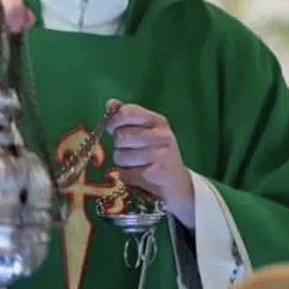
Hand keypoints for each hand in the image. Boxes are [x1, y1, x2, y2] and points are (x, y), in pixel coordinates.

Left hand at [105, 100, 195, 227]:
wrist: (178, 185)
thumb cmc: (157, 155)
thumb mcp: (145, 132)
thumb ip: (127, 117)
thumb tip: (110, 103)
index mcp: (158, 121)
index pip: (128, 112)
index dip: (114, 121)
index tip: (113, 129)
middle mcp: (162, 135)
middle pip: (121, 136)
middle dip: (119, 146)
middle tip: (130, 151)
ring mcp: (162, 155)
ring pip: (121, 156)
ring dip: (122, 164)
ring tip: (136, 165)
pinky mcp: (159, 174)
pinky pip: (127, 173)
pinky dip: (128, 177)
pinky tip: (139, 177)